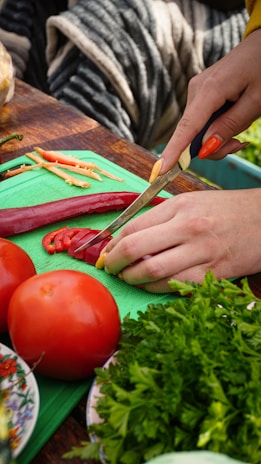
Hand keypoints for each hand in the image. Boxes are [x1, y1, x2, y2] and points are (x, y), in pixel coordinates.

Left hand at [103, 189, 260, 292]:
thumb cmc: (227, 210)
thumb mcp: (192, 202)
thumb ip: (161, 217)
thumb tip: (128, 237)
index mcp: (180, 206)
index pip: (133, 226)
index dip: (112, 243)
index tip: (105, 252)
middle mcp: (188, 227)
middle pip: (135, 248)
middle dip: (114, 262)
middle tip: (109, 268)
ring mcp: (201, 251)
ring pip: (152, 271)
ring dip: (132, 278)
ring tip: (127, 278)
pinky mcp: (213, 273)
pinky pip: (175, 285)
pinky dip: (155, 288)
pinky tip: (149, 285)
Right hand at [158, 29, 260, 173]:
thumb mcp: (256, 102)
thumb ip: (229, 126)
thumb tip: (204, 149)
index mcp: (210, 90)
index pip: (187, 128)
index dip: (173, 152)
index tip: (159, 171)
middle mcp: (196, 90)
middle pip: (192, 135)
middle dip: (213, 147)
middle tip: (240, 144)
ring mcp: (196, 91)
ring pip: (197, 130)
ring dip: (217, 138)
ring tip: (242, 127)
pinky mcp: (200, 93)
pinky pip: (202, 121)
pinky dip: (216, 127)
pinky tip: (234, 118)